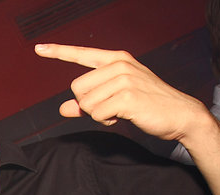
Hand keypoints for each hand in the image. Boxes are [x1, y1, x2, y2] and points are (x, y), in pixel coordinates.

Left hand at [34, 43, 207, 141]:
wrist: (180, 115)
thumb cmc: (148, 106)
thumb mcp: (115, 100)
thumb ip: (87, 103)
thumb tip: (63, 108)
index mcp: (116, 60)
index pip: (82, 54)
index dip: (58, 52)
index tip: (39, 48)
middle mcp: (119, 64)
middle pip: (77, 88)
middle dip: (89, 105)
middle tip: (113, 108)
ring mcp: (123, 78)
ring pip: (85, 103)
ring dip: (98, 115)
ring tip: (121, 112)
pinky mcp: (126, 96)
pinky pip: (96, 114)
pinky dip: (106, 121)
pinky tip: (124, 117)